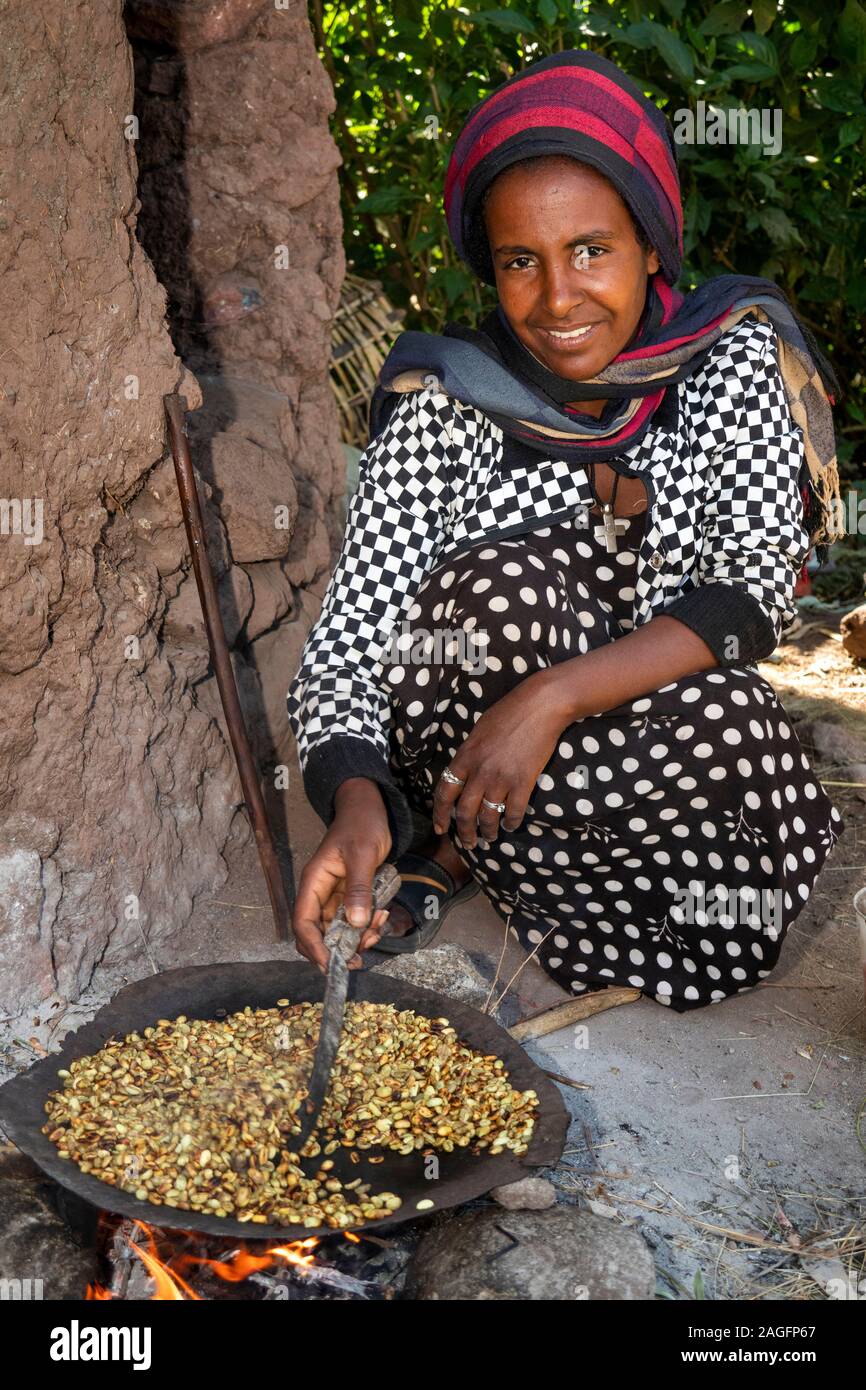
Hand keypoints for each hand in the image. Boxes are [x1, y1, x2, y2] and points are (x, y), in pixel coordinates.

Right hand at [292, 778, 392, 971]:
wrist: (370, 808)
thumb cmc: (362, 825)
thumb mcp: (363, 854)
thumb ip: (359, 888)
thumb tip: (355, 923)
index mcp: (314, 882)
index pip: (303, 923)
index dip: (313, 947)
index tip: (332, 964)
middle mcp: (320, 893)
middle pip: (319, 933)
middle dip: (339, 948)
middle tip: (363, 954)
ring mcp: (336, 896)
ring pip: (339, 931)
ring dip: (358, 938)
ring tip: (379, 926)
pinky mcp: (351, 896)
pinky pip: (355, 920)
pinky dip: (368, 925)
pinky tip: (383, 915)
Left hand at [432, 670, 571, 847]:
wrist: (539, 706)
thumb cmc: (509, 712)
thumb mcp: (478, 731)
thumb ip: (469, 755)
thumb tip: (465, 773)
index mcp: (464, 757)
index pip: (444, 792)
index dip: (440, 815)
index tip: (440, 829)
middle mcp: (479, 771)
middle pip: (465, 812)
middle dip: (465, 832)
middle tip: (468, 843)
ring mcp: (501, 778)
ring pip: (488, 816)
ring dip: (488, 831)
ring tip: (490, 837)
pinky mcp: (523, 782)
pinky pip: (513, 812)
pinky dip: (511, 823)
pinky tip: (511, 826)